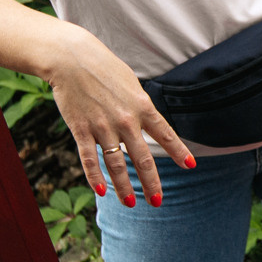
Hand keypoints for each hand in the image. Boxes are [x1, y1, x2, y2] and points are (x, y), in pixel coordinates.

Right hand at [47, 24, 193, 206]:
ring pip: (116, 164)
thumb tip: (150, 124)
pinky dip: (96, 178)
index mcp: (142, 106)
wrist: (71, 58)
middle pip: (142, 158)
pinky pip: (90, 159)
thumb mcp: (131, 84)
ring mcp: (103, 127)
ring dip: (124, 187)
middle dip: (152, 183)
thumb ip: (141, 106)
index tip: (190, 165)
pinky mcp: (81, 130)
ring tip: (131, 204)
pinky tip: (102, 192)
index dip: (179, 151)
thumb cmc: (103, 68)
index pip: (165, 134)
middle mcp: (126, 120)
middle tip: (158, 201)